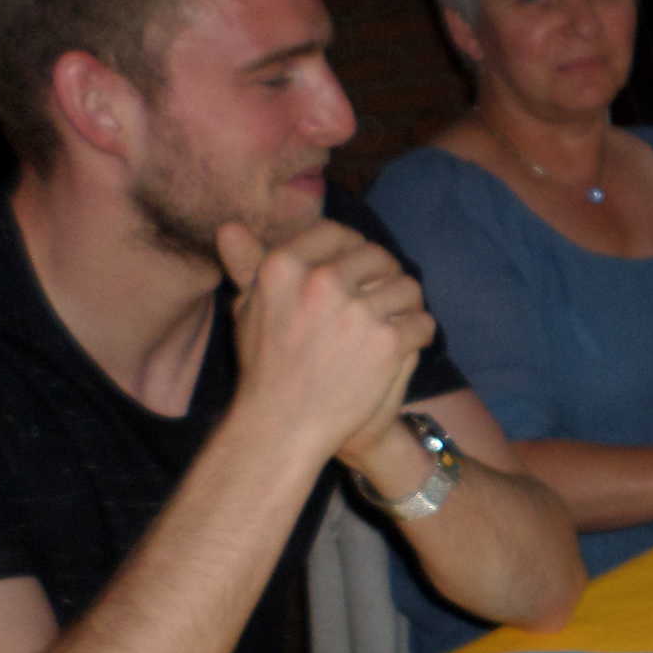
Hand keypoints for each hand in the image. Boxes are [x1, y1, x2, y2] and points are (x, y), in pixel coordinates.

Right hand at [217, 220, 432, 464]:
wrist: (283, 426)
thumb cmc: (264, 367)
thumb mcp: (248, 310)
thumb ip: (248, 265)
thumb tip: (230, 226)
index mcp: (285, 267)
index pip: (337, 234)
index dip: (352, 250)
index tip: (357, 270)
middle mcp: (322, 282)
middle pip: (378, 256)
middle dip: (385, 275)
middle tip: (381, 299)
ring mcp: (357, 312)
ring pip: (408, 286)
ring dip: (407, 304)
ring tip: (396, 322)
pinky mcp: (387, 342)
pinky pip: (422, 322)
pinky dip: (419, 334)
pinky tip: (405, 346)